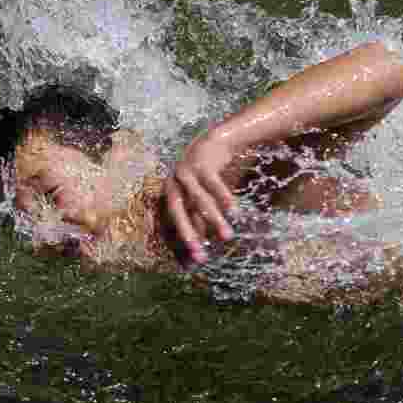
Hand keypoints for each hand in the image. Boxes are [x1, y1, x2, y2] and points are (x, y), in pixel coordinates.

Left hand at [164, 130, 239, 263]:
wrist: (215, 141)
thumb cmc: (206, 176)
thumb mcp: (199, 198)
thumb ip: (197, 219)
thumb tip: (199, 248)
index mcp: (170, 194)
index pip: (174, 222)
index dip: (184, 240)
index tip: (196, 261)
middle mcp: (172, 183)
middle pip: (178, 211)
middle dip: (189, 234)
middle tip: (201, 256)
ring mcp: (185, 171)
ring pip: (199, 200)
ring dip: (214, 219)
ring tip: (228, 236)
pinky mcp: (200, 163)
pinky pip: (212, 182)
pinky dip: (222, 196)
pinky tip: (233, 210)